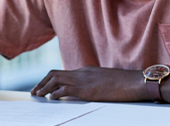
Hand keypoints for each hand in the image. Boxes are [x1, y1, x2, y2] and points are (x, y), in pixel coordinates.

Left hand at [30, 66, 148, 101]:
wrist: (134, 82)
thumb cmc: (124, 84)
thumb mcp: (105, 82)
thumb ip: (93, 84)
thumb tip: (87, 92)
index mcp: (86, 71)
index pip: (62, 73)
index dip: (50, 80)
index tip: (43, 86)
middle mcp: (82, 73)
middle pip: (55, 73)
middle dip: (42, 82)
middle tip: (34, 91)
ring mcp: (84, 80)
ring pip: (56, 80)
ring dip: (44, 87)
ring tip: (37, 94)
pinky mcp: (87, 90)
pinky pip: (65, 90)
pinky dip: (56, 94)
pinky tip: (51, 98)